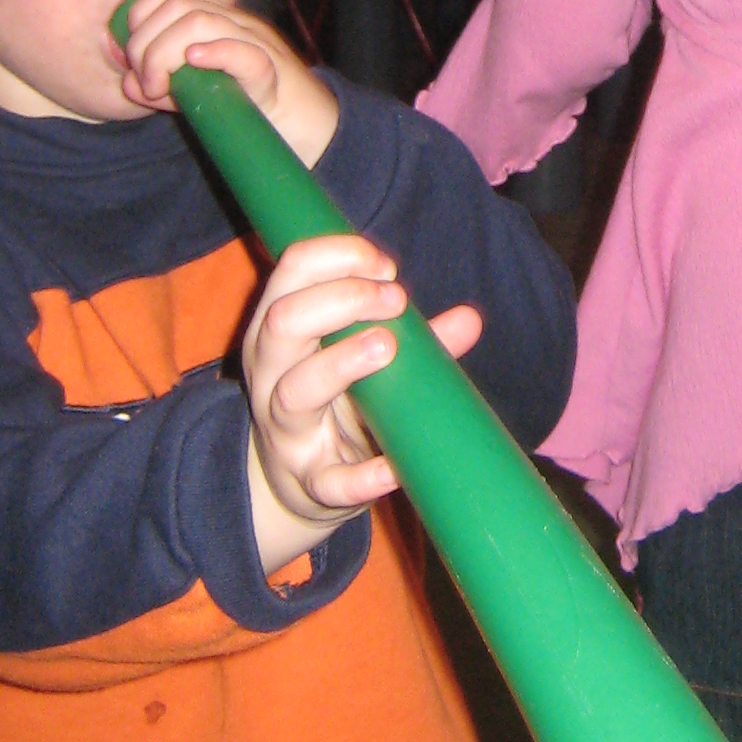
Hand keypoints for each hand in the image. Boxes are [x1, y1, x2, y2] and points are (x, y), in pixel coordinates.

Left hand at [118, 0, 338, 167]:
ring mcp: (254, 42)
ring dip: (163, 54)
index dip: (139, 18)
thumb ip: (163, 86)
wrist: (307, 129)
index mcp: (219, 20)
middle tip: (148, 84)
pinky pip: (239, 49)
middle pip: (175, 4)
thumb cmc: (251, 109)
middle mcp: (235, 22)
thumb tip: (128, 83)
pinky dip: (211, 52)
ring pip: (198, 21)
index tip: (133, 61)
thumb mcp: (198, 94)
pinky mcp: (269, 70)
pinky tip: (194, 63)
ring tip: (161, 89)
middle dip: (145, 43)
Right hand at [242, 228, 483, 541]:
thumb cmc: (333, 400)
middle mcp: (271, 375)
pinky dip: (363, 476)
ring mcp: (285, 431)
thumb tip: (469, 318)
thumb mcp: (361, 359)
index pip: (292, 269)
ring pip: (295, 392)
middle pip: (283, 322)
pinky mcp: (309, 483)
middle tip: (397, 298)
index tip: (387, 266)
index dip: (338, 256)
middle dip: (341, 298)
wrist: (295, 485)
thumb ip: (414, 339)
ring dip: (341, 363)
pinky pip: (329, 481)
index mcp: (280, 331)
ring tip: (387, 346)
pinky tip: (394, 468)